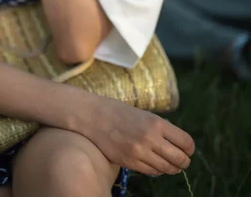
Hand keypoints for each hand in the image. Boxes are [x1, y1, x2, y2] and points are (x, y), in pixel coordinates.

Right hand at [80, 95, 194, 175]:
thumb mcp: (144, 114)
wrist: (93, 116)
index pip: (185, 142)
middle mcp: (150, 138)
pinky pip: (151, 172)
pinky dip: (157, 170)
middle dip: (184, 162)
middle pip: (179, 159)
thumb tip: (178, 143)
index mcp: (156, 123)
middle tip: (183, 160)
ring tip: (171, 164)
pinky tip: (155, 164)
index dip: (189, 148)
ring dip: (172, 168)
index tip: (187, 149)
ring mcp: (139, 152)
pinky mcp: (129, 162)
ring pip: (166, 168)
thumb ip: (160, 128)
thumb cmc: (119, 112)